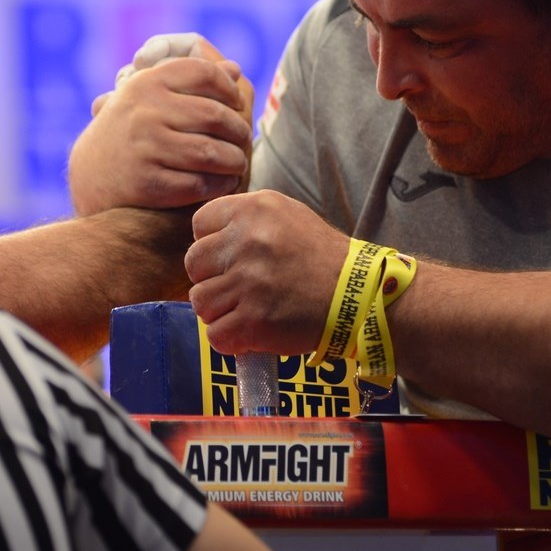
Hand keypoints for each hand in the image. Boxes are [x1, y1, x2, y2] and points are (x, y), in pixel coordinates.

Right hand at [68, 34, 254, 214]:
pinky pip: (199, 184)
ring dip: (234, 160)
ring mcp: (145, 148)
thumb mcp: (148, 97)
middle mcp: (144, 112)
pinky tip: (223, 184)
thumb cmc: (129, 131)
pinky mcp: (147, 184)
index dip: (228, 88)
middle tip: (245, 139)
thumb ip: (190, 81)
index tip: (236, 103)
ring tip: (238, 162)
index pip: (203, 73)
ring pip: (212, 153)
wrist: (91, 178)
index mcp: (145, 84)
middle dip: (239, 130)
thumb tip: (235, 69)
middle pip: (215, 115)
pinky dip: (219, 186)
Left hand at [185, 190, 347, 354]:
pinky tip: (252, 332)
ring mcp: (249, 282)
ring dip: (220, 311)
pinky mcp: (254, 320)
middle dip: (212, 279)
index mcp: (253, 210)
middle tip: (240, 288)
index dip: (212, 245)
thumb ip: (245, 220)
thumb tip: (206, 238)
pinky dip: (231, 339)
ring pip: (200, 302)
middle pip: (193, 264)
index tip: (233, 258)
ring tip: (248, 310)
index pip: (200, 225)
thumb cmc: (320, 257)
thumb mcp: (285, 214)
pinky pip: (216, 335)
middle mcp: (248, 241)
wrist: (357, 295)